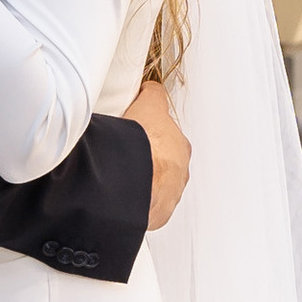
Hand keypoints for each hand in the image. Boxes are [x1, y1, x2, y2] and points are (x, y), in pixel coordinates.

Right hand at [126, 74, 190, 228]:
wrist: (130, 176)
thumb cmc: (142, 143)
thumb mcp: (149, 105)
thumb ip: (152, 95)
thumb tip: (151, 87)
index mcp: (180, 146)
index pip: (169, 139)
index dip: (153, 137)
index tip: (141, 138)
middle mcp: (180, 172)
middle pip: (165, 164)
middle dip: (148, 161)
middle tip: (126, 156)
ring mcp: (170, 194)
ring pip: (157, 187)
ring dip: (143, 183)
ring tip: (121, 177)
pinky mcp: (158, 213)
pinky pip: (148, 207)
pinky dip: (137, 202)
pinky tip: (122, 194)